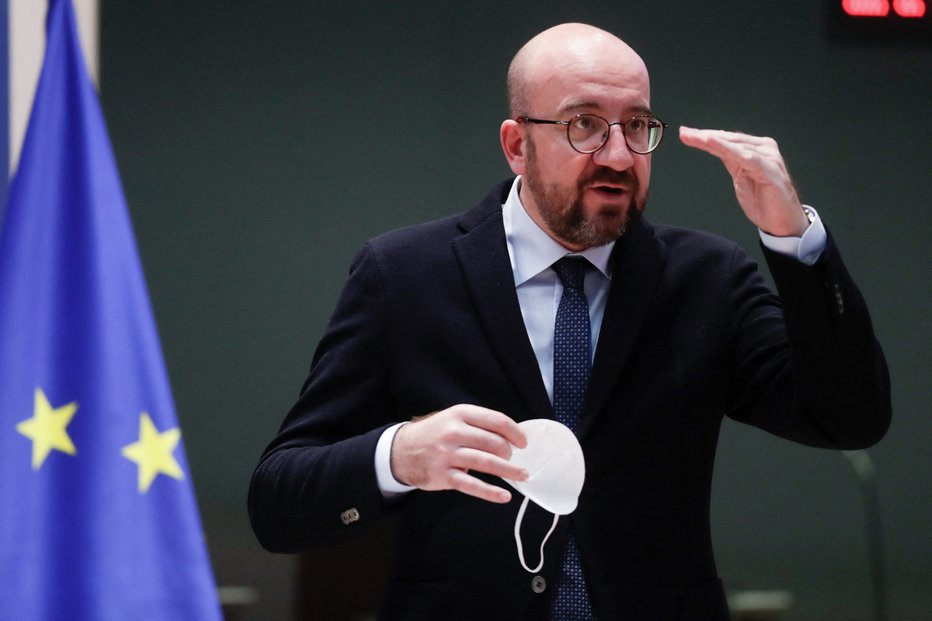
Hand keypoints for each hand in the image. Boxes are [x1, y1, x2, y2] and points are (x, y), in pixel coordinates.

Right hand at [390, 404, 528, 503]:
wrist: (401, 450)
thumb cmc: (435, 434)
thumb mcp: (453, 419)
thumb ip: (478, 424)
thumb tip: (511, 437)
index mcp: (460, 414)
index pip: (496, 420)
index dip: (514, 432)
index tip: (523, 442)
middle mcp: (453, 432)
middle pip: (493, 442)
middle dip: (509, 453)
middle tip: (514, 459)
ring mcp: (447, 455)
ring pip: (486, 462)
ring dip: (509, 470)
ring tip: (522, 475)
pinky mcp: (443, 476)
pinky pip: (471, 485)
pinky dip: (490, 492)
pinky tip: (504, 496)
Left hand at [679, 127, 808, 236]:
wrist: (782, 222)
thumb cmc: (764, 200)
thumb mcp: (741, 176)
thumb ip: (731, 161)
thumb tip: (714, 146)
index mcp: (756, 149)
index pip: (726, 139)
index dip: (705, 136)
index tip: (686, 133)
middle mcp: (763, 149)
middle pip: (729, 140)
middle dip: (705, 136)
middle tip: (684, 132)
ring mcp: (768, 158)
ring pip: (735, 146)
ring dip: (713, 141)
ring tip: (696, 136)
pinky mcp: (769, 170)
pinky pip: (746, 158)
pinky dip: (729, 149)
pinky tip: (715, 143)